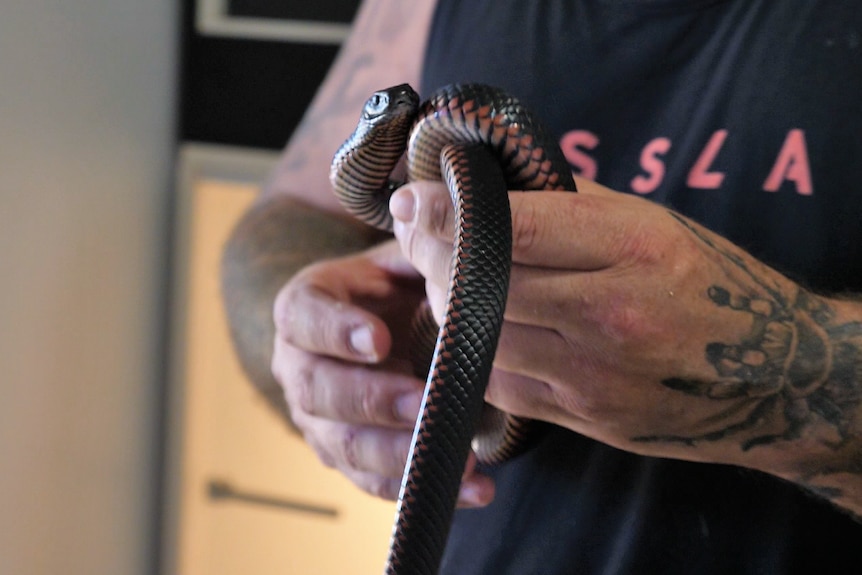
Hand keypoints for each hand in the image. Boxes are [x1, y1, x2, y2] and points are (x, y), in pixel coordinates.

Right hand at [272, 240, 494, 504]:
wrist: (383, 330)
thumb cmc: (395, 290)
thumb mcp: (400, 260)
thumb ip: (417, 249)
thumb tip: (445, 226)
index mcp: (305, 308)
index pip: (303, 317)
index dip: (336, 330)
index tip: (379, 339)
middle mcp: (300, 366)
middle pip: (319, 391)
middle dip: (374, 400)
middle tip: (423, 402)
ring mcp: (318, 419)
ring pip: (344, 446)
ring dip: (399, 454)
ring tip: (456, 456)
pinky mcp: (347, 457)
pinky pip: (376, 483)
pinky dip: (423, 487)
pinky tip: (475, 488)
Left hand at [390, 177, 821, 471]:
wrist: (771, 375)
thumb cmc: (709, 282)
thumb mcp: (650, 221)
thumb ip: (566, 204)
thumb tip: (480, 188)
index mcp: (634, 248)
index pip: (513, 230)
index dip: (446, 214)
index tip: (412, 201)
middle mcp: (613, 314)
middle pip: (483, 288)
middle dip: (433, 258)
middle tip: (420, 235)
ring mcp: (597, 376)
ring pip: (480, 342)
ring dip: (447, 307)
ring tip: (448, 280)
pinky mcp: (587, 419)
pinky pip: (501, 386)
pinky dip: (475, 352)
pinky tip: (479, 327)